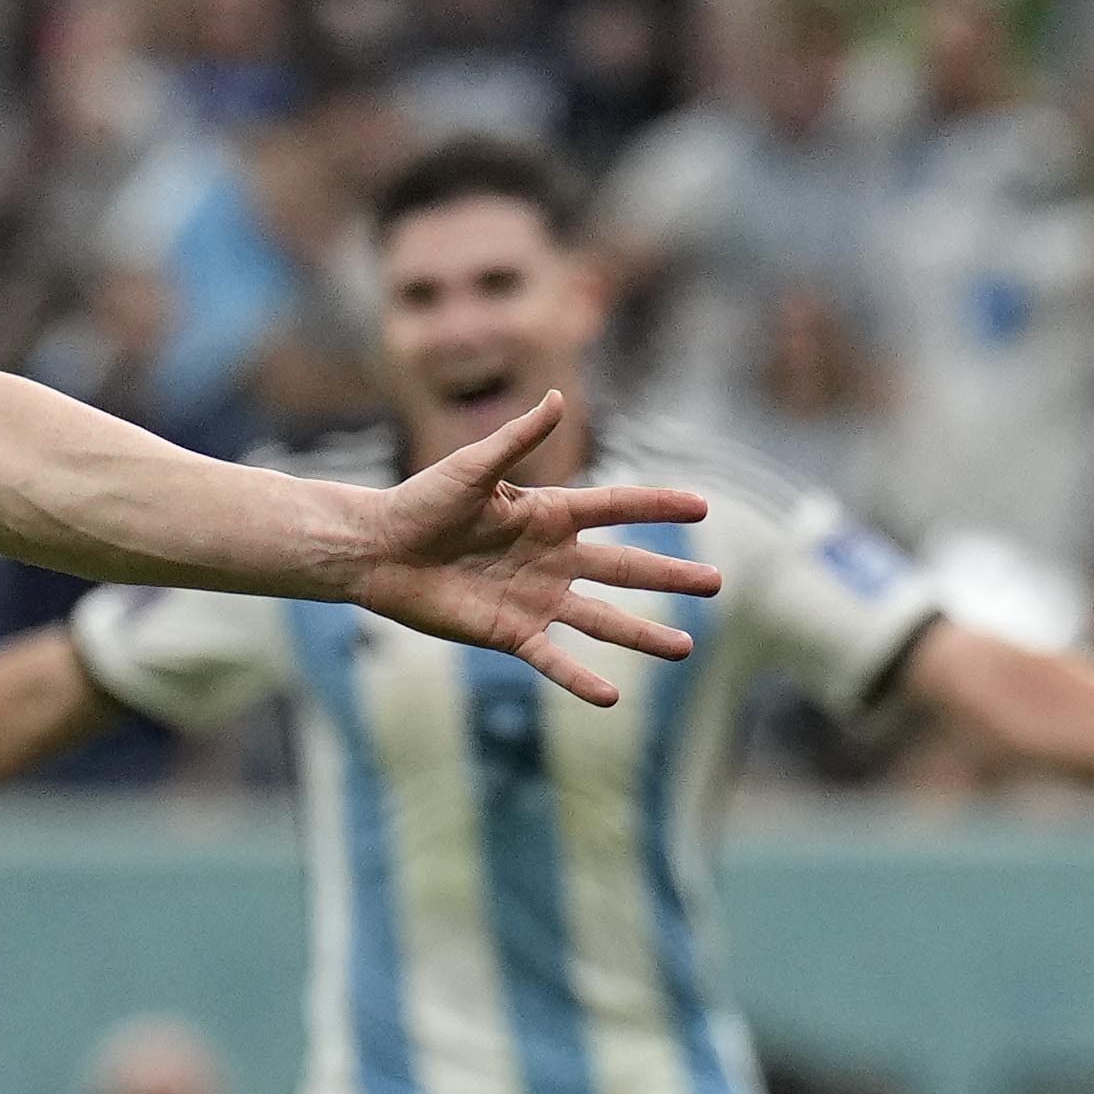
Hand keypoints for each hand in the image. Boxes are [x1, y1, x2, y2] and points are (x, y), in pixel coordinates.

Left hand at [349, 395, 717, 704]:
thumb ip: (518, 439)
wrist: (377, 550)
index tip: (702, 506)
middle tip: (716, 583)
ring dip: (642, 634)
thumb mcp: (473, 468)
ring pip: (601, 619)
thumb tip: (556, 397)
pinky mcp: (510, 632)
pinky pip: (553, 659)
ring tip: (684, 648)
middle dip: (669, 576)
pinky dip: (581, 678)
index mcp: (549, 514)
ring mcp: (535, 598)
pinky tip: (613, 696)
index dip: (658, 506)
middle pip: (624, 567)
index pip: (617, 508)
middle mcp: (552, 558)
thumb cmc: (420, 502)